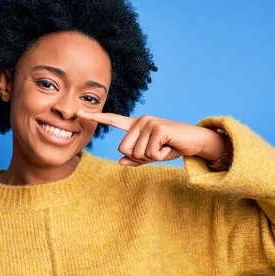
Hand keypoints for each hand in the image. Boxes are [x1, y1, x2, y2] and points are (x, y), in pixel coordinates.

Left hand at [76, 111, 226, 166]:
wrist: (196, 141)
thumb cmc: (172, 147)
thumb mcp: (152, 156)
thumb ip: (136, 159)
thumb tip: (120, 162)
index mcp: (136, 126)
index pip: (112, 120)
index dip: (95, 118)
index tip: (78, 113)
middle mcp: (140, 120)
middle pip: (124, 149)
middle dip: (140, 157)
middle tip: (157, 150)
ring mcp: (149, 122)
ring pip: (137, 153)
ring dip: (152, 157)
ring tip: (164, 147)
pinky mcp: (158, 128)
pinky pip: (150, 153)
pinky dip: (161, 156)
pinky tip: (169, 147)